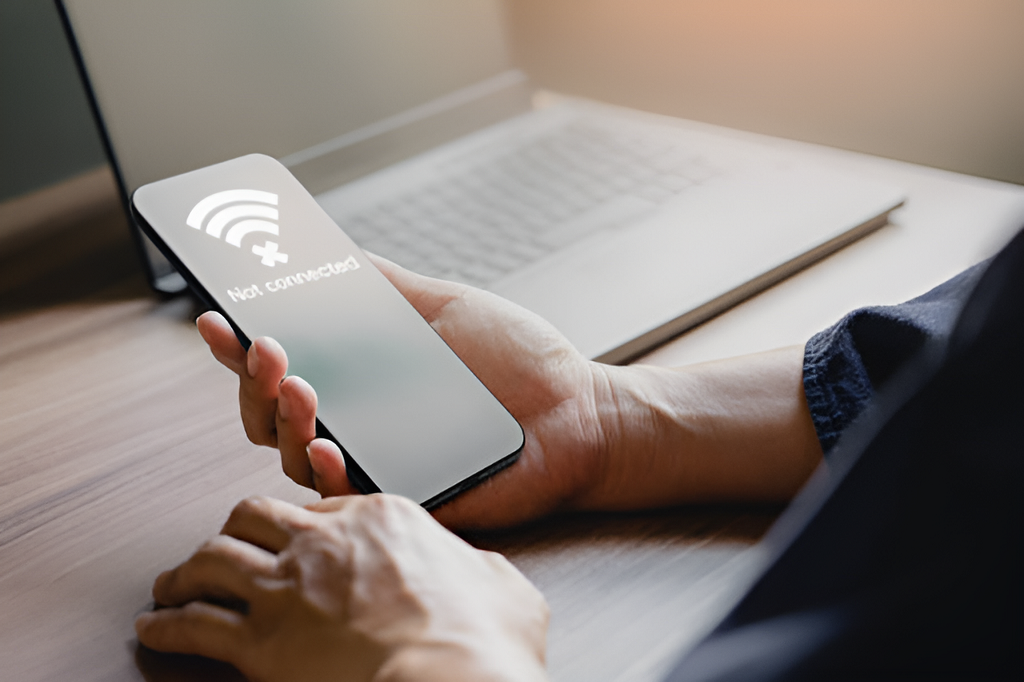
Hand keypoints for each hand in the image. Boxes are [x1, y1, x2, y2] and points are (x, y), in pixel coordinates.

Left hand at [135, 495, 548, 681]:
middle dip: (232, 528)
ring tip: (172, 581)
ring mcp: (287, 588)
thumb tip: (483, 574)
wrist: (446, 681)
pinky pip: (193, 625)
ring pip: (212, 559)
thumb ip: (481, 569)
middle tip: (222, 542)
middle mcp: (325, 542)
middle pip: (254, 515)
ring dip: (186, 571)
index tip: (289, 531)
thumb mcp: (504, 587)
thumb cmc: (479, 641)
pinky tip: (155, 629)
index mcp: (382, 518)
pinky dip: (166, 626)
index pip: (321, 504)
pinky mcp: (261, 641)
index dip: (299, 521)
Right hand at [198, 254, 614, 528]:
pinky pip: (351, 499)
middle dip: (253, 382)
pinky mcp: (406, 501)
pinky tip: (326, 445)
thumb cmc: (516, 361)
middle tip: (262, 345)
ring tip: (297, 385)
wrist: (578, 410)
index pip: (280, 370)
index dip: (238, 349)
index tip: (216, 317)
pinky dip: (328, 473)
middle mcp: (356, 426)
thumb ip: (388, 286)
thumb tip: (334, 250)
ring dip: (282, 422)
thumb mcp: (444, 308)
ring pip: (297, 460)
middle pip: (271, 417)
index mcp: (359, 382)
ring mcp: (377, 465)